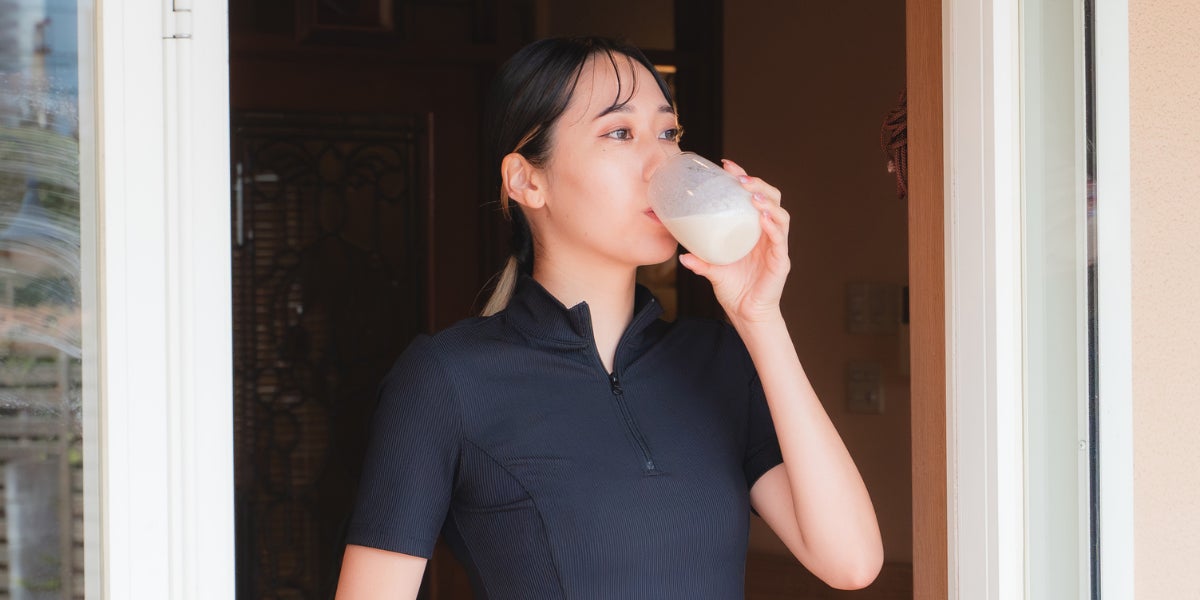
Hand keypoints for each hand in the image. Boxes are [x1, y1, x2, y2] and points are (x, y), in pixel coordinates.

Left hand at [677, 158, 790, 324]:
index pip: (753, 196)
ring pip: (780, 214)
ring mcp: (775, 246)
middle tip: (739, 178)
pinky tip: (762, 218)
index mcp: (751, 230)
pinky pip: (779, 239)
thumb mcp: (712, 271)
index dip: (743, 178)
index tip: (727, 165)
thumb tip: (680, 254)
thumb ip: (699, 261)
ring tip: (752, 195)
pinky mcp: (781, 260)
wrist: (747, 315)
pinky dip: (772, 226)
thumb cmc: (734, 289)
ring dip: (767, 201)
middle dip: (757, 183)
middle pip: (771, 198)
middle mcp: (766, 233)